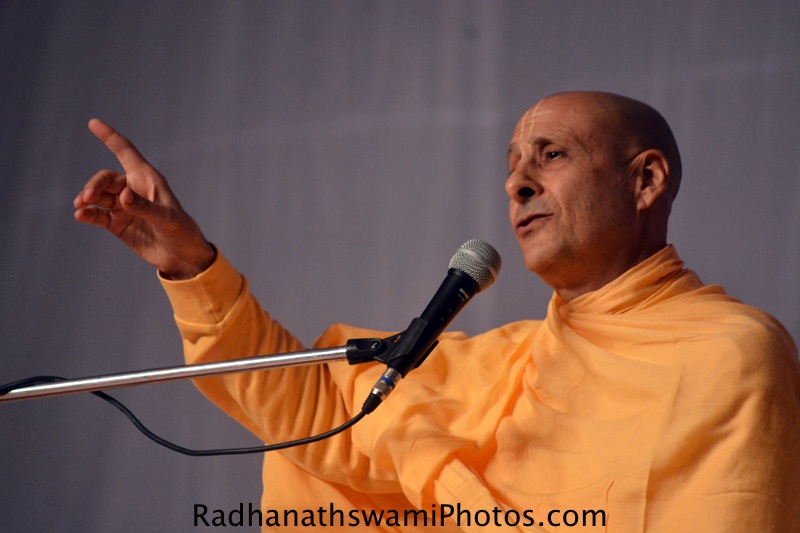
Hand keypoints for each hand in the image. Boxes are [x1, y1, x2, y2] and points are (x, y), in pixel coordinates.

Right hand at [74, 119, 215, 278]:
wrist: (182, 257)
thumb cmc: (182, 231)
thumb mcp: (167, 218)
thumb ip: (145, 208)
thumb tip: (123, 197)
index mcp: (148, 179)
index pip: (126, 152)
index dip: (110, 137)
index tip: (93, 122)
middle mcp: (133, 189)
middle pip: (106, 179)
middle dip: (95, 184)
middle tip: (87, 197)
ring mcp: (123, 207)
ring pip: (98, 196)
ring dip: (87, 198)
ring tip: (80, 206)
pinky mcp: (117, 224)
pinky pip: (97, 215)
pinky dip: (87, 214)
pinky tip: (80, 216)